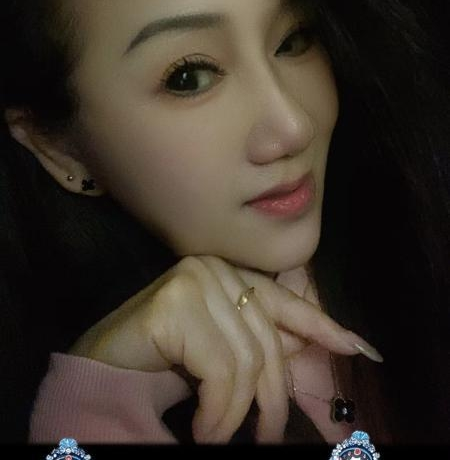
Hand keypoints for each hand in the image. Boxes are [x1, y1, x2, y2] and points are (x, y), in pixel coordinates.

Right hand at [68, 255, 380, 442]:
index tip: (363, 349)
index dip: (324, 327)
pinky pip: (220, 372)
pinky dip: (217, 414)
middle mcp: (215, 268)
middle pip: (269, 343)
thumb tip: (320, 342)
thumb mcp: (225, 353)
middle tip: (267, 440)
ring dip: (236, 417)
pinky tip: (201, 426)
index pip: (287, 302)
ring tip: (217, 436)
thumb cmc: (166, 364)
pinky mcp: (174, 303)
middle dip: (273, 402)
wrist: (103, 371)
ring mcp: (194, 280)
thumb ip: (264, 342)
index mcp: (231, 276)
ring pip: (247, 362)